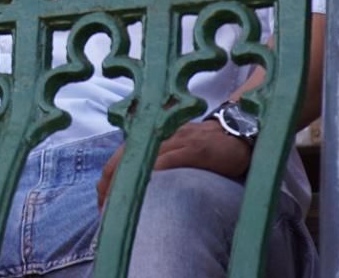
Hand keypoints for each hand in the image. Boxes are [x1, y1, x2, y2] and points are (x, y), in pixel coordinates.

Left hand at [95, 120, 252, 206]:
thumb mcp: (175, 146)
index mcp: (153, 138)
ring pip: (142, 159)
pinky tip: (146, 187)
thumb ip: (156, 159)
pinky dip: (155, 172)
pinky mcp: (195, 150)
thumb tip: (134, 181)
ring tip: (119, 206)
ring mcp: (177, 141)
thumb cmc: (204, 142)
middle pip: (124, 158)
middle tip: (104, 208)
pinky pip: (170, 159)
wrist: (237, 129)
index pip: (120, 157)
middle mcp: (160, 137)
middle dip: (110, 184)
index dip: (107, 179)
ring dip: (128, 182)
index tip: (101, 201)